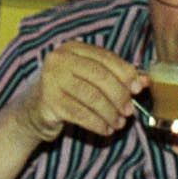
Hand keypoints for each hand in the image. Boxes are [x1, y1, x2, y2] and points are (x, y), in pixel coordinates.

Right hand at [15, 42, 144, 141]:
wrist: (33, 111)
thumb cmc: (67, 93)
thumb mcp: (90, 80)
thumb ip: (115, 77)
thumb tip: (144, 81)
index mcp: (72, 49)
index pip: (105, 57)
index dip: (125, 73)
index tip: (138, 89)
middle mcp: (59, 60)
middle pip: (99, 76)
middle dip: (119, 95)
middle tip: (129, 111)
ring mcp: (50, 80)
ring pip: (91, 97)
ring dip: (110, 113)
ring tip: (118, 123)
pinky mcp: (47, 102)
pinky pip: (80, 114)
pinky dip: (97, 124)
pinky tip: (105, 130)